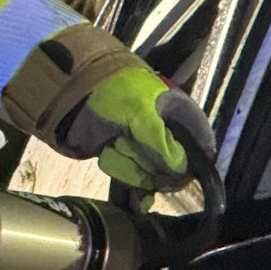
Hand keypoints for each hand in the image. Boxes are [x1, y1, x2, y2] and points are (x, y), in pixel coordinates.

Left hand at [57, 66, 215, 190]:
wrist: (69, 93)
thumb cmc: (110, 92)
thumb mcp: (140, 113)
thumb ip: (161, 143)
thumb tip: (180, 169)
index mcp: (176, 112)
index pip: (200, 141)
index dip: (197, 160)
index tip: (184, 174)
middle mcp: (164, 130)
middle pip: (176, 166)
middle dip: (154, 166)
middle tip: (134, 149)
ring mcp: (143, 144)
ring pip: (152, 174)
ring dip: (132, 165)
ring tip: (115, 143)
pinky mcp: (124, 155)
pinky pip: (134, 177)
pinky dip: (124, 174)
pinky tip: (112, 158)